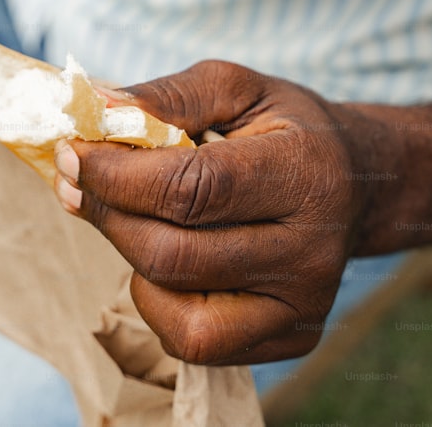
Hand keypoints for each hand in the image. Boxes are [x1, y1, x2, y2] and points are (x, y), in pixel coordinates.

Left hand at [54, 61, 379, 364]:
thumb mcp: (236, 88)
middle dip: (108, 215)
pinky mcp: (292, 339)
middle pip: (173, 255)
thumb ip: (167, 96)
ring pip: (177, 311)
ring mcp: (304, 306)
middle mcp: (312, 251)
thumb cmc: (285, 129)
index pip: (192, 188)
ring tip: (131, 217)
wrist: (359, 183)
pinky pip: (193, 342)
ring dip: (130, 258)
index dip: (116, 175)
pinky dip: (157, 299)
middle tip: (77, 182)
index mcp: (305, 173)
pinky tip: (165, 257)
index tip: (71, 152)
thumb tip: (95, 114)